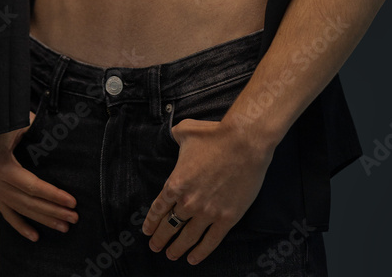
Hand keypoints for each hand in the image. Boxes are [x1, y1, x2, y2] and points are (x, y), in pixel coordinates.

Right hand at [0, 111, 78, 239]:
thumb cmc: (1, 121)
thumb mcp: (19, 123)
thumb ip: (37, 132)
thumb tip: (59, 136)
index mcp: (2, 167)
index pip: (33, 187)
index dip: (53, 195)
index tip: (72, 201)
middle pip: (29, 203)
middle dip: (54, 211)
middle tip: (74, 218)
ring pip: (21, 210)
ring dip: (43, 220)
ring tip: (63, 226)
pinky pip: (7, 213)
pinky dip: (20, 225)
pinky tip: (35, 236)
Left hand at [141, 118, 272, 263]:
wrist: (244, 143)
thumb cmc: (215, 135)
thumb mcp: (186, 131)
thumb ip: (175, 136)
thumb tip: (173, 134)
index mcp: (176, 182)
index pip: (158, 208)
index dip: (151, 222)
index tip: (147, 231)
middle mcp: (188, 202)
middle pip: (170, 225)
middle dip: (160, 238)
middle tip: (155, 246)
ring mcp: (207, 212)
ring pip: (188, 237)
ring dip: (177, 248)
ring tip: (171, 255)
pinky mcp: (227, 218)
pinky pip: (211, 241)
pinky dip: (201, 253)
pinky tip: (193, 259)